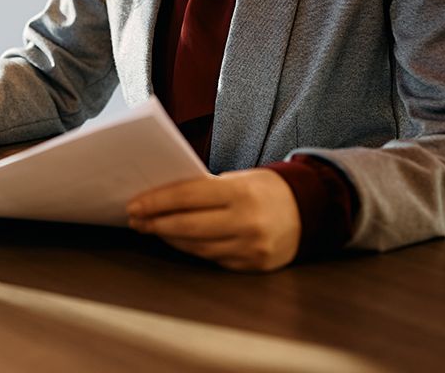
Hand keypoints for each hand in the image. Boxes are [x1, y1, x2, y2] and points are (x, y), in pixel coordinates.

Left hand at [127, 168, 300, 271]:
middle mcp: (247, 222)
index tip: (135, 204)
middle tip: (136, 219)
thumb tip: (161, 198)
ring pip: (197, 247)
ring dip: (169, 238)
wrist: (310, 211)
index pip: (187, 197)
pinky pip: (212, 259)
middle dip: (156, 223)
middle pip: (188, 227)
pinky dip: (191, 249)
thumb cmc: (265, 189)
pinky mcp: (253, 266)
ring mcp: (251, 248)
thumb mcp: (238, 178)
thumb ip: (205, 189)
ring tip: (151, 228)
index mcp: (242, 192)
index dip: (156, 201)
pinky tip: (177, 241)